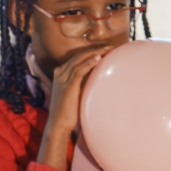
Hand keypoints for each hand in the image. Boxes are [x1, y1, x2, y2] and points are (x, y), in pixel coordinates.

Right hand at [36, 45, 113, 170]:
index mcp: (62, 73)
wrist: (59, 125)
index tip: (108, 48)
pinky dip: (88, 63)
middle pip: (80, 55)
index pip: (78, 56)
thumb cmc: (69, 111)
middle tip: (112, 45)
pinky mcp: (67, 86)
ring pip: (79, 60)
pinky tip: (98, 59)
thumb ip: (84, 84)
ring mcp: (63, 79)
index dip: (93, 50)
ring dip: (95, 52)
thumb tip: (100, 79)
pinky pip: (78, 71)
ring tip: (108, 48)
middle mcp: (61, 73)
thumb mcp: (77, 93)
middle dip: (96, 48)